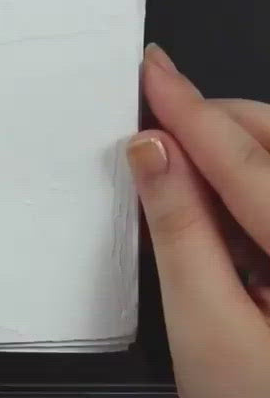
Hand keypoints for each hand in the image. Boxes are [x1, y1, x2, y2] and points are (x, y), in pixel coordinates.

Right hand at [128, 44, 269, 397]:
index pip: (247, 161)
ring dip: (223, 157)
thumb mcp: (205, 327)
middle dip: (212, 123)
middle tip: (157, 127)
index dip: (189, 111)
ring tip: (183, 197)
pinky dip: (243, 184)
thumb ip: (178, 231)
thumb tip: (152, 155)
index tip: (155, 72)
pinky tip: (219, 221)